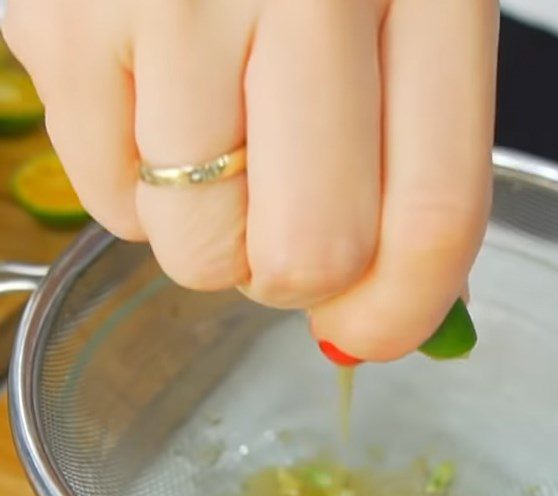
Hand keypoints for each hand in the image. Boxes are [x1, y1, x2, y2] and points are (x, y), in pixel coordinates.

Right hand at [2, 1, 497, 360]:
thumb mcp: (406, 14)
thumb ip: (411, 169)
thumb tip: (368, 319)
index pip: (434, 213)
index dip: (403, 310)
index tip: (375, 336)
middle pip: (311, 252)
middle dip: (297, 277)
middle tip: (283, 225)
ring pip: (200, 250)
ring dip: (215, 235)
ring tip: (213, 141)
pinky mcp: (59, 17)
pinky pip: (109, 206)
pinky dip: (139, 190)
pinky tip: (153, 105)